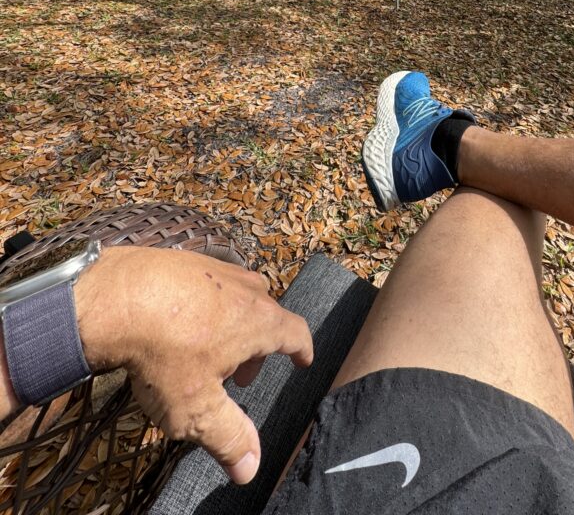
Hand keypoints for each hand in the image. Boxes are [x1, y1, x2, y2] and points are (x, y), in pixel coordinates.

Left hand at [75, 246, 312, 483]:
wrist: (114, 298)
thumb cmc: (163, 353)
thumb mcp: (197, 409)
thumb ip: (229, 438)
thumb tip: (251, 469)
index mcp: (258, 321)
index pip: (296, 332)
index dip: (301, 349)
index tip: (302, 360)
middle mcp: (244, 289)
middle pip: (266, 315)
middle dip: (259, 348)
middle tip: (238, 377)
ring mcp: (215, 269)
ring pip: (237, 297)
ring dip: (233, 326)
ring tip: (209, 352)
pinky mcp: (185, 261)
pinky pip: (208, 284)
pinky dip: (205, 307)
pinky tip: (179, 325)